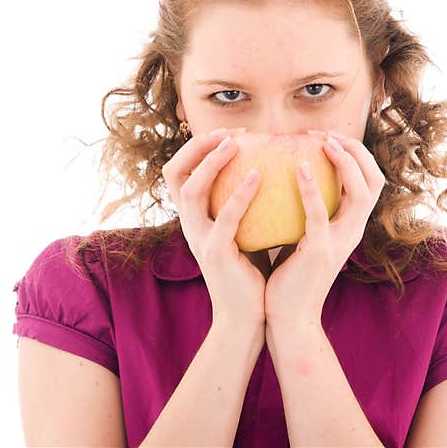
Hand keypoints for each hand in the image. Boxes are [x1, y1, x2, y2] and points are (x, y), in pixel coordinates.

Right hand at [161, 126, 265, 332]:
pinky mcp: (215, 254)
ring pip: (190, 191)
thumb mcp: (246, 229)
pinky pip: (224, 218)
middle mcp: (189, 224)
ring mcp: (198, 238)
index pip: (180, 171)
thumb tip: (272, 168)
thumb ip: (247, 203)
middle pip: (174, 173)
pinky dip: (239, 194)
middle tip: (230, 132)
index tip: (234, 133)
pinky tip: (259, 176)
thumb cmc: (252, 270)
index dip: (198, 147)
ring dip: (212, 162)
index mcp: (195, 217)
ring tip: (236, 144)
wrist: (247, 314)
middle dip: (197, 146)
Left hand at [263, 130, 385, 329]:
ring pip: (360, 192)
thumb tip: (289, 179)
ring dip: (344, 161)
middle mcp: (354, 231)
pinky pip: (319, 213)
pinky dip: (311, 187)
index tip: (328, 137)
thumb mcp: (304, 237)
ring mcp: (341, 241)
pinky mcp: (320, 251)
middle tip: (327, 133)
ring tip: (322, 141)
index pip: (369, 182)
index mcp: (351, 226)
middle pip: (374, 180)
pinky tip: (296, 167)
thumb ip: (306, 212)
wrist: (288, 318)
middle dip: (357, 150)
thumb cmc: (290, 277)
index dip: (356, 155)